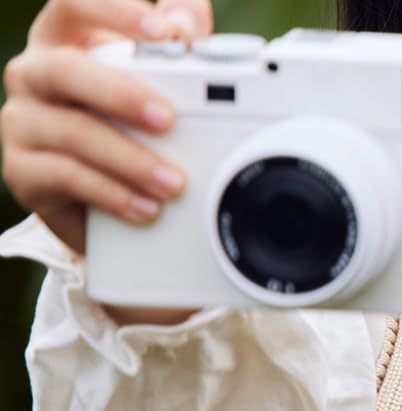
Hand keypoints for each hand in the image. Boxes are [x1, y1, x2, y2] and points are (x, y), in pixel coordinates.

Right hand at [1, 0, 212, 254]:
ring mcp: (21, 122)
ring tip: (172, 183)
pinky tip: (144, 208)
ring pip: (72, 132)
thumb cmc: (125, 130)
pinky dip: (112, 194)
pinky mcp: (22, 171)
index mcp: (61, 40)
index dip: (115, 12)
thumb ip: (172, 47)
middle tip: (168, 119)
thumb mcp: (151, 85)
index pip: (74, 5)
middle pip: (66, 69)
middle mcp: (32, 74)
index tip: (164, 33)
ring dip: (129, 160)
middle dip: (122, 95)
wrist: (95, 206)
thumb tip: (188, 24)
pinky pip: (66, 178)